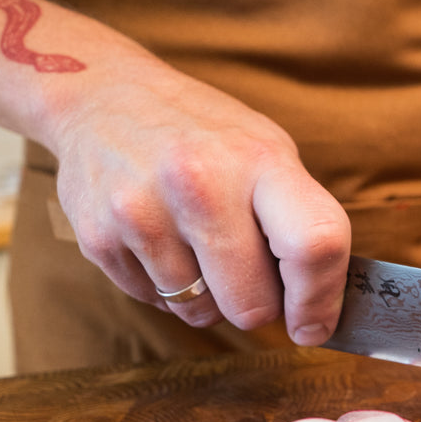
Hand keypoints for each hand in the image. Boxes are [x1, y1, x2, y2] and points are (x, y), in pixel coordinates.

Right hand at [45, 53, 350, 344]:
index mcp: (258, 160)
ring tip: (196, 241)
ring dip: (208, 295)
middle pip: (252, 304)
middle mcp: (200, 184)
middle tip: (247, 267)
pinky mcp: (98, 238)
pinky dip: (166, 287)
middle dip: (258, 302)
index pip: (313, 245)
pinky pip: (155, 302)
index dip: (320, 300)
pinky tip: (161, 239)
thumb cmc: (204, 134)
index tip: (314, 325)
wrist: (103, 95)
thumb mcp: (267, 151)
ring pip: (201, 312)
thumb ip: (299, 220)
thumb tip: (322, 306)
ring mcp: (143, 212)